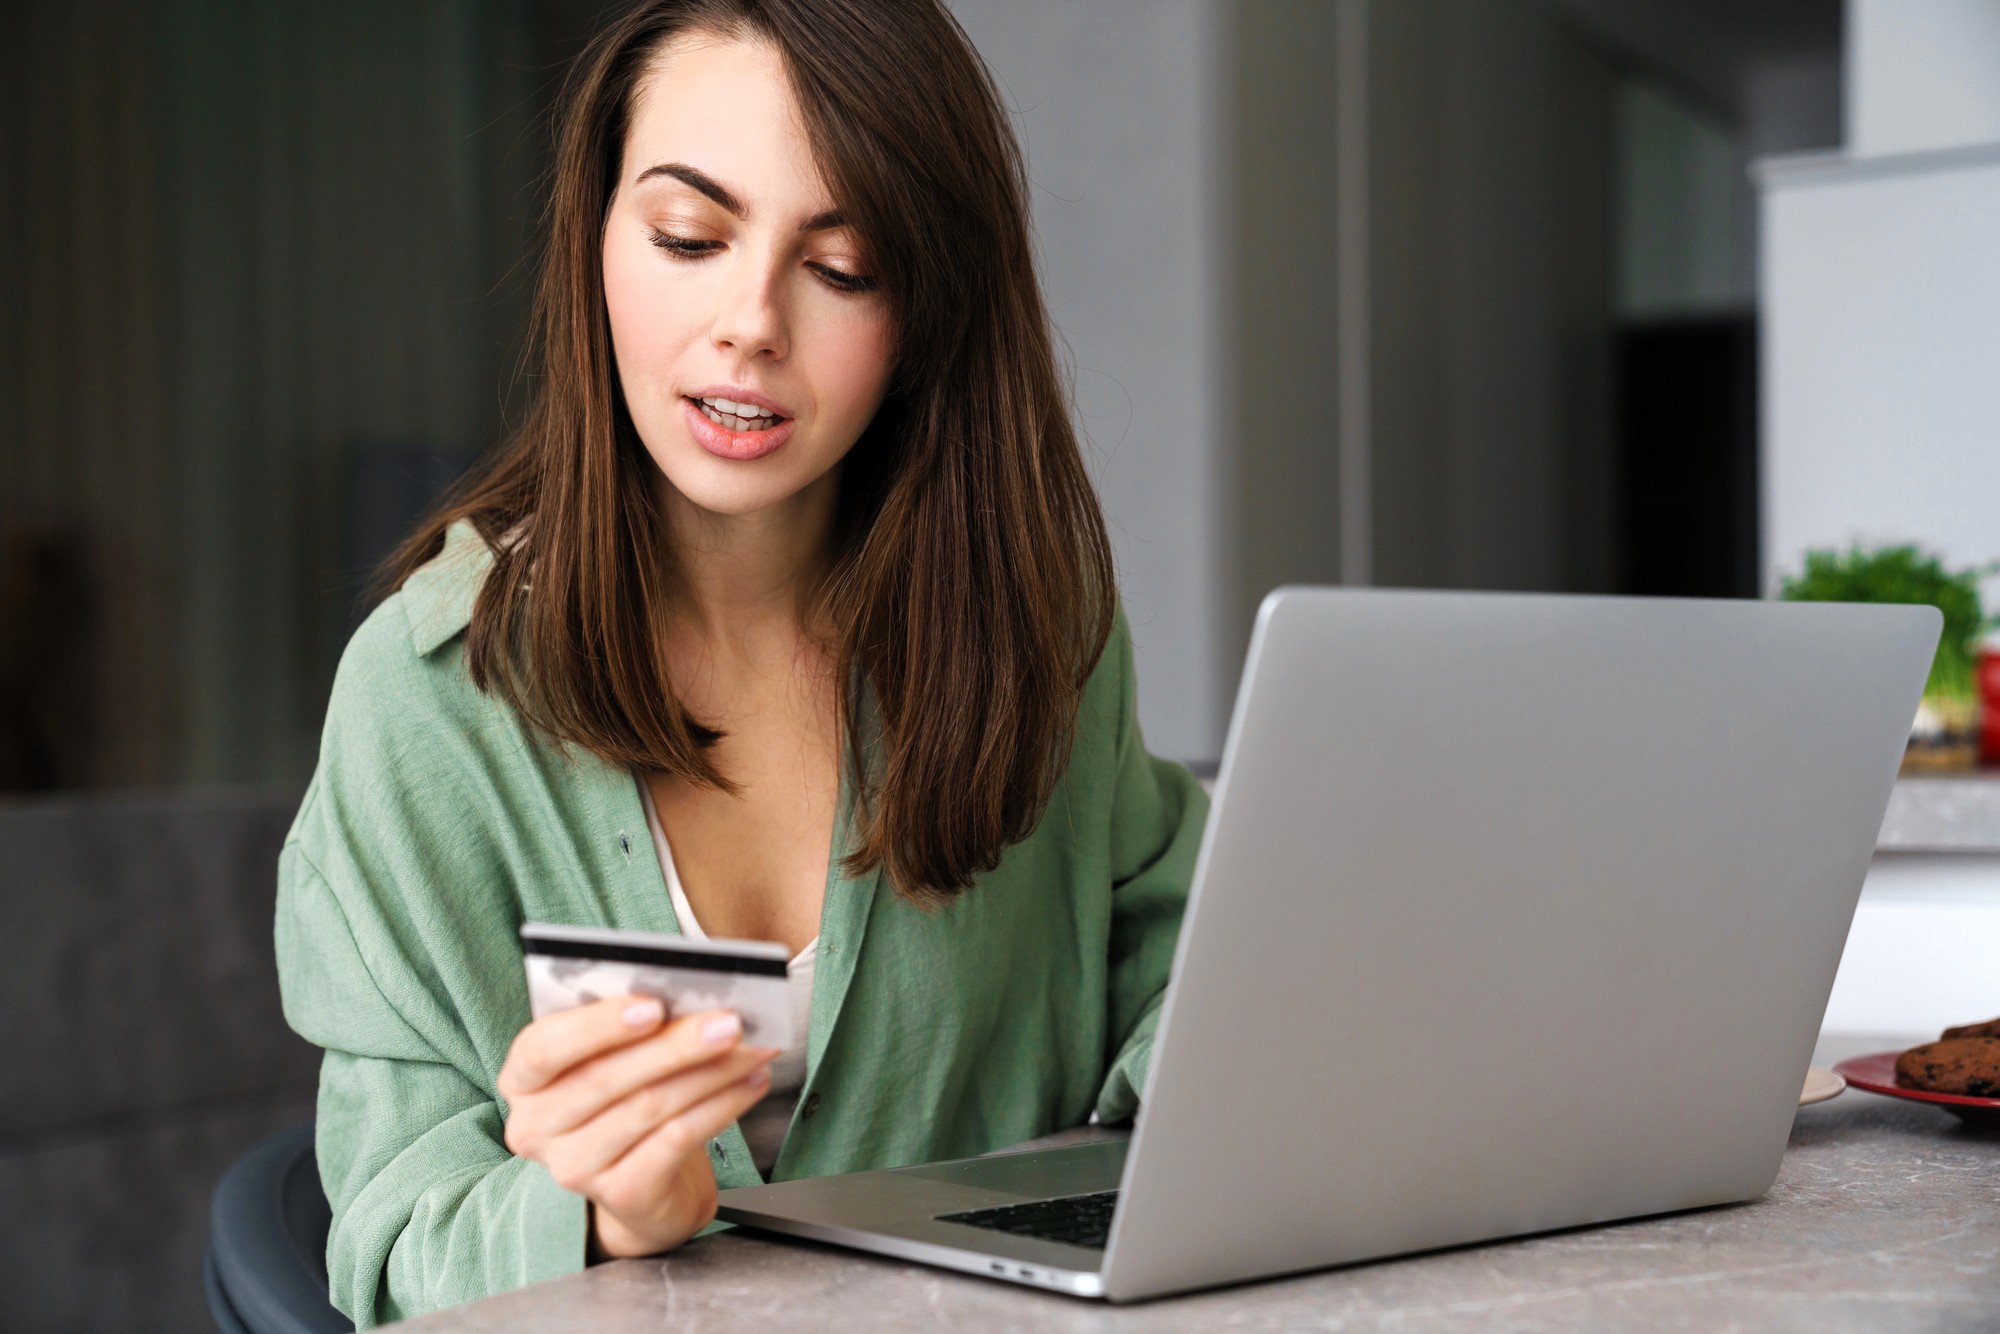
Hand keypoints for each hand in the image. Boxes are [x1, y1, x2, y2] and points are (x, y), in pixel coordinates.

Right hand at [497, 996, 778, 1257]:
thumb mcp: (612, 1058)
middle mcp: (536, 1127)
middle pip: (606, 1077)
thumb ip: (630, 1026)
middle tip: (729, 1021)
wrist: (643, 1184)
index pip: (541, 1048)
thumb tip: (689, 996)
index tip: (653, 1005)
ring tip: (755, 1047)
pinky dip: (722, 1106)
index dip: (596, 1026)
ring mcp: (574, 1166)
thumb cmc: (625, 1098)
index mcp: (523, 1080)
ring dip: (711, 1071)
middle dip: (675, 1044)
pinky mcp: (621, 1193)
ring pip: (649, 1106)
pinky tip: (752, 1081)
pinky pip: (677, 1139)